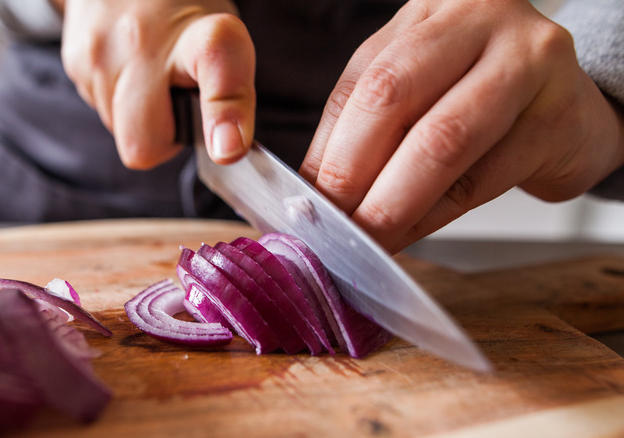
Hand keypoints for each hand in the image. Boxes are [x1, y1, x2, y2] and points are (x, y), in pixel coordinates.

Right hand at [59, 0, 255, 167]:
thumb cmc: (184, 18)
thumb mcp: (225, 44)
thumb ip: (230, 97)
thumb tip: (225, 151)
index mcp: (199, 32)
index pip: (216, 65)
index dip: (224, 114)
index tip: (228, 148)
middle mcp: (144, 39)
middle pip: (144, 142)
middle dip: (162, 140)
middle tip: (178, 105)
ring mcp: (100, 51)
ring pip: (120, 133)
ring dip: (140, 120)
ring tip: (151, 78)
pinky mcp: (75, 60)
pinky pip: (102, 112)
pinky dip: (118, 103)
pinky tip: (128, 71)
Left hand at [300, 0, 623, 252]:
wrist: (573, 110)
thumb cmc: (484, 99)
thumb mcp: (421, 90)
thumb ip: (367, 125)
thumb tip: (313, 189)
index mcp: (430, 11)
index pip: (362, 81)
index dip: (327, 147)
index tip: (304, 200)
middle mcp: (479, 20)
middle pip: (392, 97)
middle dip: (352, 173)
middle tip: (333, 224)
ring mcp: (527, 63)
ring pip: (440, 141)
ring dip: (393, 203)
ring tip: (367, 239)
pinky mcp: (557, 118)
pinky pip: (482, 179)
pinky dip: (434, 215)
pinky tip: (409, 236)